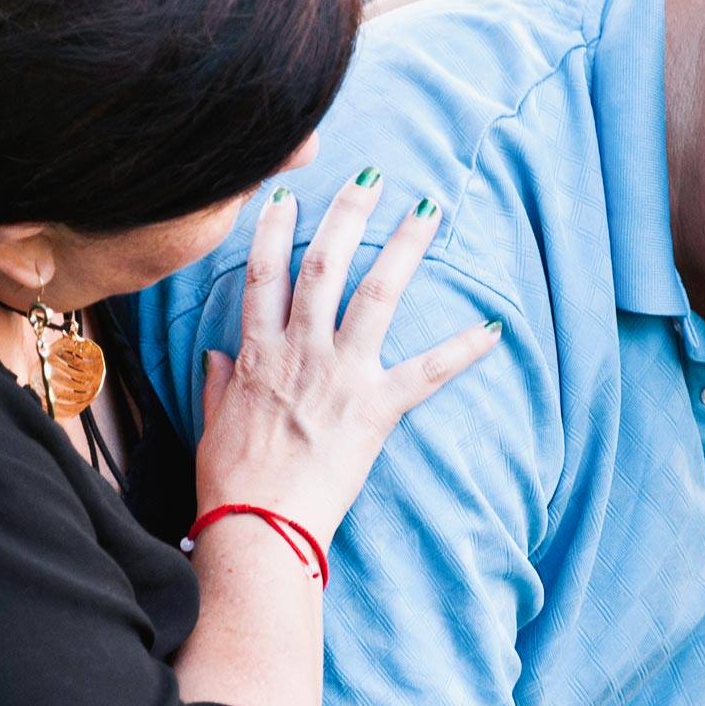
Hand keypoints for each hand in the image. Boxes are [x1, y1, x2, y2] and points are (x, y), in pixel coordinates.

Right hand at [194, 171, 500, 546]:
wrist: (257, 528)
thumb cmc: (230, 484)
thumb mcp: (211, 424)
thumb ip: (216, 384)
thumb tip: (213, 355)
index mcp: (256, 354)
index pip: (263, 274)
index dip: (273, 229)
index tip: (284, 193)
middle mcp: (300, 353)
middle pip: (324, 265)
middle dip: (348, 215)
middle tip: (371, 177)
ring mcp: (340, 376)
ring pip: (375, 295)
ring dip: (404, 249)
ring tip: (426, 213)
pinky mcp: (375, 409)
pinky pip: (426, 372)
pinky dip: (462, 349)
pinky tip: (493, 327)